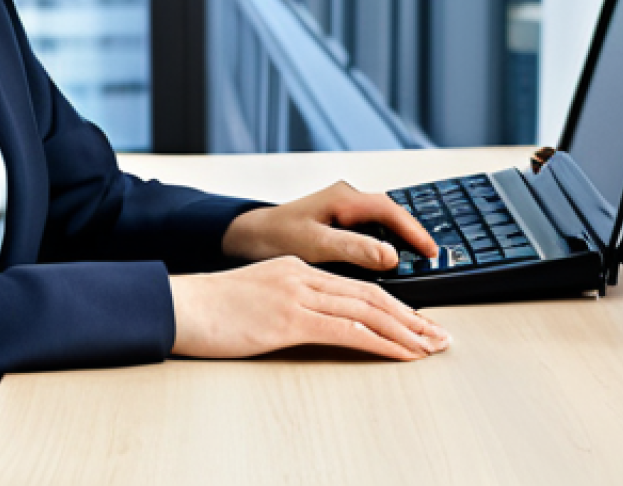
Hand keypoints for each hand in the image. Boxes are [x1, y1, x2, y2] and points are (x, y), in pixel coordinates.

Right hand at [170, 257, 450, 359]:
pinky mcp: (289, 319)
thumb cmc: (212, 307)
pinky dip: (381, 343)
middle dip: (412, 317)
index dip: (395, 304)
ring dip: (406, 331)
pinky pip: (347, 330)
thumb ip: (290, 300)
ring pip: (367, 310)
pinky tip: (401, 354)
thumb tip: (316, 320)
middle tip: (440, 336)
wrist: (182, 305)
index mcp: (297, 267)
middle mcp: (303, 275)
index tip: (419, 322)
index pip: (358, 285)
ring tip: (431, 348)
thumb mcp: (258, 295)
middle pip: (372, 293)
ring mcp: (297, 295)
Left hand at [221, 180, 436, 270]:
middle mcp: (346, 199)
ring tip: (420, 263)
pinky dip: (385, 245)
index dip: (414, 231)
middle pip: (391, 215)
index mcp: (342, 198)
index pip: (389, 210)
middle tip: (433, 260)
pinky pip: (371, 231)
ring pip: (383, 223)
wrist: (247, 237)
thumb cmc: (275, 237)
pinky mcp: (339, 223)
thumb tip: (392, 255)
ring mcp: (343, 210)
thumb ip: (353, 248)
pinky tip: (391, 264)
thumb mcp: (314, 245)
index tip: (431, 252)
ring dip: (401, 241)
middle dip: (413, 236)